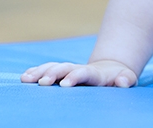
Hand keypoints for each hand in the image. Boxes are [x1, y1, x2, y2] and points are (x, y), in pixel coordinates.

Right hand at [20, 60, 137, 87]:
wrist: (110, 69)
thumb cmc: (119, 78)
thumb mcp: (126, 79)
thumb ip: (125, 80)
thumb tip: (123, 81)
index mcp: (95, 73)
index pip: (84, 73)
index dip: (75, 77)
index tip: (65, 85)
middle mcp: (79, 69)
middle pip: (64, 68)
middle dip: (52, 74)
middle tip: (42, 83)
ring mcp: (69, 70)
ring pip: (53, 68)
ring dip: (40, 72)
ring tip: (26, 79)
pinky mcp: (62, 73)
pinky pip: (47, 70)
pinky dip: (36, 72)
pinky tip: (25, 77)